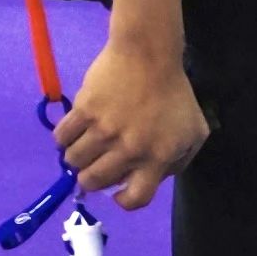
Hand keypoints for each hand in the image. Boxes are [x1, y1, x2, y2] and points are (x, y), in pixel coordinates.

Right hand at [58, 33, 210, 209]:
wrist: (149, 54)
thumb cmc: (174, 94)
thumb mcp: (194, 133)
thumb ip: (178, 161)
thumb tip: (154, 179)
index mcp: (156, 158)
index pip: (135, 198)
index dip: (123, 201)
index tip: (117, 194)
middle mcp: (128, 150)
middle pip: (95, 181)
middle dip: (90, 181)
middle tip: (90, 172)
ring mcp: (103, 129)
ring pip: (75, 161)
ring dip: (75, 161)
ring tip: (79, 153)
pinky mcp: (84, 109)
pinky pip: (62, 136)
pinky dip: (62, 141)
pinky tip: (68, 137)